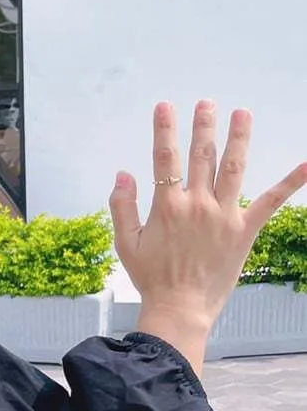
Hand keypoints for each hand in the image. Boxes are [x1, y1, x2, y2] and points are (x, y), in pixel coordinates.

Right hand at [110, 102, 306, 370]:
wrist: (180, 308)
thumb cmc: (151, 277)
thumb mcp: (126, 242)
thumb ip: (122, 205)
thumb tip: (123, 173)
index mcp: (167, 206)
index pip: (165, 159)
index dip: (164, 130)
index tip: (165, 107)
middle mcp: (197, 205)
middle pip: (201, 156)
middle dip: (203, 126)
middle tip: (206, 103)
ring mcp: (224, 216)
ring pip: (232, 168)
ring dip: (238, 138)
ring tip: (242, 113)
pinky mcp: (245, 230)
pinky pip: (270, 202)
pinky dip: (290, 183)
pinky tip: (306, 165)